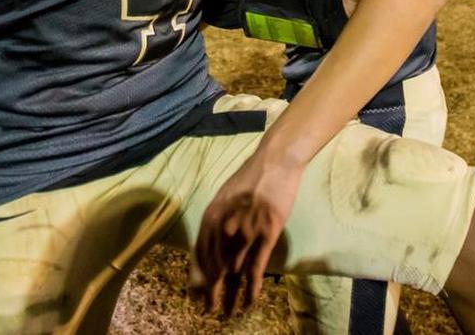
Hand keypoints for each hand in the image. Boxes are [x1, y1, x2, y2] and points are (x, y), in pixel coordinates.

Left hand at [189, 154, 301, 315]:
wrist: (275, 161)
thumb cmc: (251, 178)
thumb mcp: (226, 196)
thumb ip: (218, 220)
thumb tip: (215, 242)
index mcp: (212, 213)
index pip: (200, 252)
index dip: (199, 275)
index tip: (199, 292)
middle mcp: (225, 223)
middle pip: (214, 265)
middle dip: (211, 290)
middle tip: (209, 310)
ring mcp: (246, 228)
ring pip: (235, 270)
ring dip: (231, 294)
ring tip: (229, 313)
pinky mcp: (268, 232)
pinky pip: (256, 265)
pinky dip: (252, 286)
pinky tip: (249, 301)